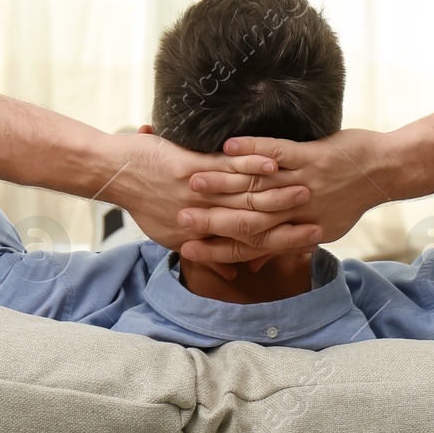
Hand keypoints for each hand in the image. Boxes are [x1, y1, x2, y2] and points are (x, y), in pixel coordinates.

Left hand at [102, 131, 322, 275]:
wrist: (114, 173)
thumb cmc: (142, 200)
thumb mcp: (167, 234)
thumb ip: (203, 249)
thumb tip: (231, 268)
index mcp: (198, 239)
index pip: (247, 248)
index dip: (280, 247)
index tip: (307, 244)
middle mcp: (200, 221)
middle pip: (254, 227)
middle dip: (289, 226)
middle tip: (319, 224)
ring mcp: (197, 195)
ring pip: (244, 198)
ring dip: (278, 195)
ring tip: (307, 190)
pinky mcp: (191, 169)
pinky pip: (227, 169)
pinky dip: (251, 166)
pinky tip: (273, 164)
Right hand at [182, 129, 392, 250]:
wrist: (385, 172)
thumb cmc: (350, 200)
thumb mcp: (320, 228)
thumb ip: (285, 242)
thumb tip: (255, 263)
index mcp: (297, 232)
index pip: (250, 247)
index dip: (216, 250)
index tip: (186, 250)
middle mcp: (299, 213)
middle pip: (247, 221)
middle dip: (209, 220)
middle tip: (178, 218)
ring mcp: (305, 183)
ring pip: (257, 186)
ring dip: (222, 182)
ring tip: (191, 180)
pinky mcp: (313, 157)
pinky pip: (278, 152)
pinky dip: (252, 149)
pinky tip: (227, 145)